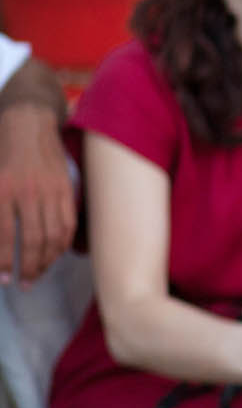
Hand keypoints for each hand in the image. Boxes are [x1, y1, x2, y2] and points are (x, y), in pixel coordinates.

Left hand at [0, 105, 75, 285]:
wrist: (27, 122)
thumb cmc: (0, 152)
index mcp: (2, 190)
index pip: (5, 236)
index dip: (4, 262)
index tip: (3, 279)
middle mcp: (27, 192)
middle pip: (33, 240)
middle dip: (29, 267)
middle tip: (23, 284)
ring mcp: (50, 190)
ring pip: (54, 235)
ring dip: (47, 260)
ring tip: (39, 274)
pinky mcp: (66, 187)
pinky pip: (68, 222)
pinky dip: (63, 243)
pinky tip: (55, 254)